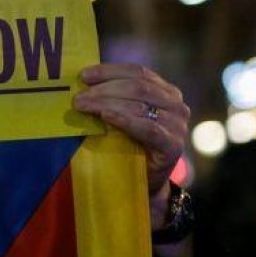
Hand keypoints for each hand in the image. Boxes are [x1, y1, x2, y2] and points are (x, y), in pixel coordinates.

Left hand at [73, 63, 189, 227]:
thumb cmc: (127, 148)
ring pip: (141, 104)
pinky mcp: (173, 146)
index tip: (83, 75)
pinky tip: (106, 116)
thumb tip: (79, 85)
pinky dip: (125, 120)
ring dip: (107, 103)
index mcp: (164, 91)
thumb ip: (111, 100)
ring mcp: (177, 125)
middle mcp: (176, 104)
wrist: (142, 185)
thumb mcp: (119, 119)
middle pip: (138, 87)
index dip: (110, 71)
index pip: (138, 72)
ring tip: (83, 106)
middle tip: (78, 97)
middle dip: (104, 89)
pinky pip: (148, 129)